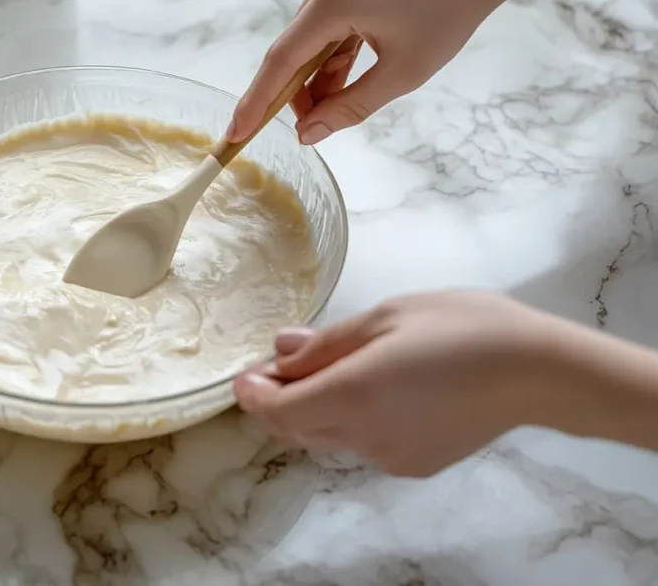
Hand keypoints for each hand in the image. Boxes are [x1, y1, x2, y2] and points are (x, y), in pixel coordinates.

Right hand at [228, 0, 501, 145]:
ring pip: (310, 37)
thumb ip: (349, 107)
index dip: (256, 100)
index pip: (282, 59)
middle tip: (305, 128)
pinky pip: (325, 21)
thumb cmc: (448, 17)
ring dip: (317, 74)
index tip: (234, 133)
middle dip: (296, 92)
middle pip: (294, 48)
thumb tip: (307, 134)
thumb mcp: (401, 74)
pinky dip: (330, 52)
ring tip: (335, 104)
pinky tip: (343, 76)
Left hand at [234, 291, 581, 476]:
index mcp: (352, 395)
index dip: (252, 394)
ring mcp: (390, 457)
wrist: (535, 371)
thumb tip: (280, 351)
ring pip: (327, 437)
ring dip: (313, 409)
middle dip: (276, 401)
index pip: (277, 410)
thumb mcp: (386, 317)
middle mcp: (364, 436)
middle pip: (296, 429)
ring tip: (332, 366)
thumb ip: (327, 342)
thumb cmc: (461, 327)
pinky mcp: (414, 465)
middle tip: (280, 364)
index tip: (245, 373)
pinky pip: (362, 444)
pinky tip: (375, 388)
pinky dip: (349, 420)